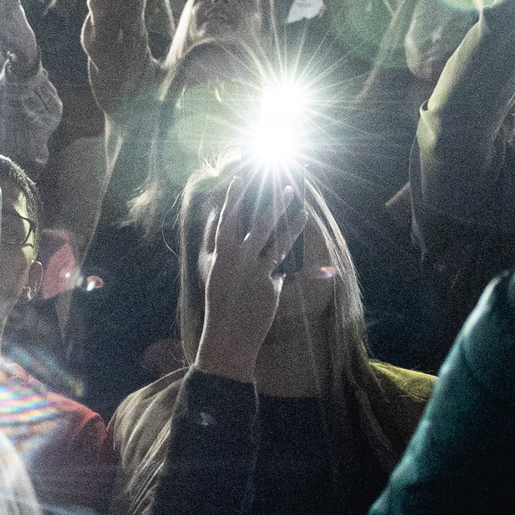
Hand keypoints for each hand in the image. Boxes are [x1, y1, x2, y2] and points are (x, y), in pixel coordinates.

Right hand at [193, 177, 307, 382]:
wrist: (228, 334)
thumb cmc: (219, 299)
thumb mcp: (211, 270)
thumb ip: (215, 243)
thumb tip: (217, 215)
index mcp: (220, 254)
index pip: (227, 219)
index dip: (233, 199)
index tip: (239, 180)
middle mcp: (238, 259)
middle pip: (260, 225)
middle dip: (275, 205)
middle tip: (288, 188)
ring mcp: (255, 272)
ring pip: (279, 242)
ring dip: (292, 224)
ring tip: (303, 209)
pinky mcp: (270, 285)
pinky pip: (282, 266)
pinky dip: (286, 260)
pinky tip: (291, 251)